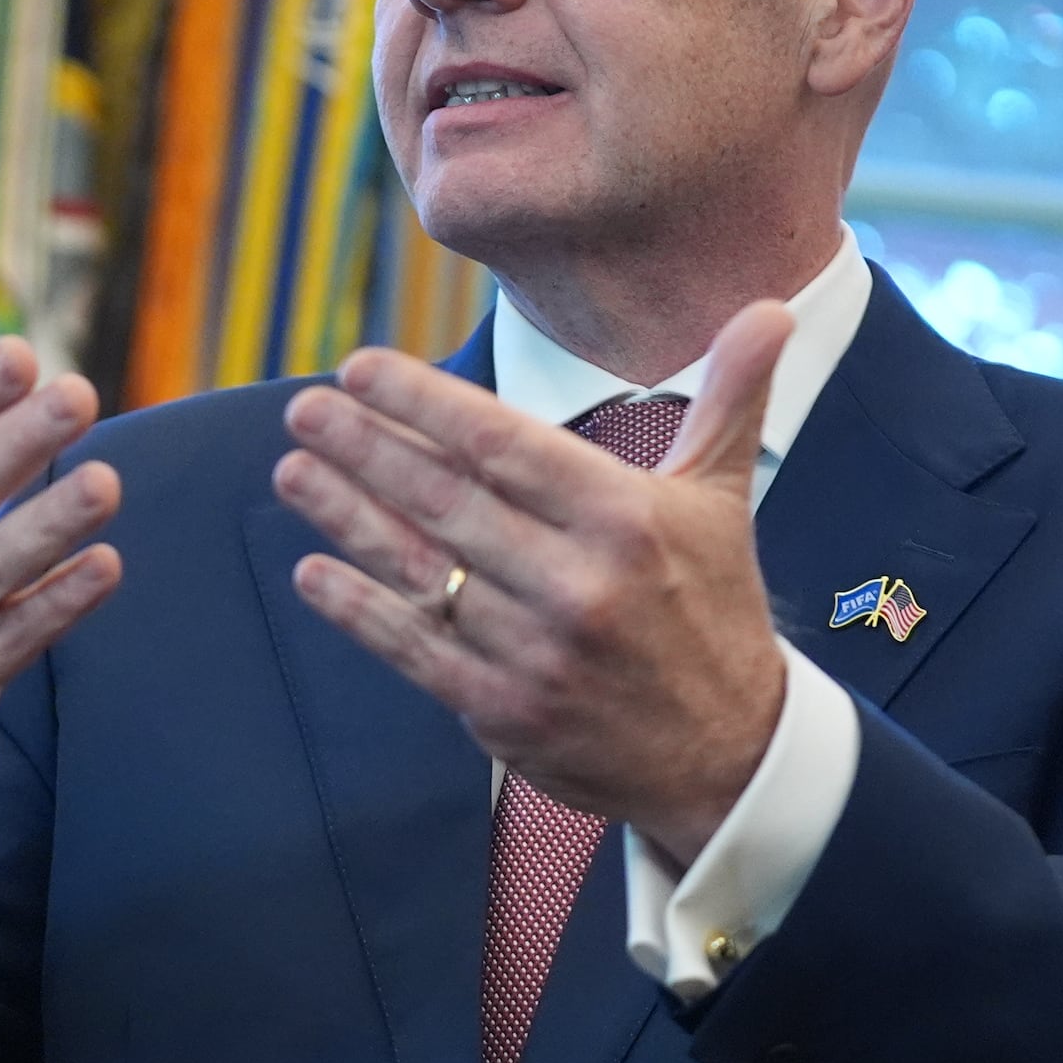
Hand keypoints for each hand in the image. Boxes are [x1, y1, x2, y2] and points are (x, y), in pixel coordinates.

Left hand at [271, 301, 794, 867]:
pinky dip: (360, 611)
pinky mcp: (505, 711)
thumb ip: (728, 399)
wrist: (729, 753)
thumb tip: (769, 309)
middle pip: (448, 501)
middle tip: (304, 408)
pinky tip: (312, 573)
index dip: (425, 403)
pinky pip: (417, 651)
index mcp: (626, 519)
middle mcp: (579, 583)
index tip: (361, 368)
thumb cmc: (712, 607)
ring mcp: (537, 651)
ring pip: (423, 570)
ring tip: (292, 471)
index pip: (505, 445)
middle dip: (366, 449)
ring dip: (347, 518)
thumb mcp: (723, 500)